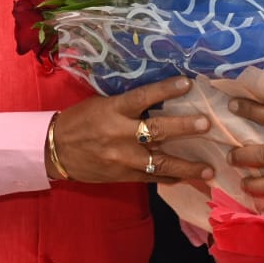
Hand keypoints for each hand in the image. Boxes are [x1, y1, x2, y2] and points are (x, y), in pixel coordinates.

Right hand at [51, 77, 213, 183]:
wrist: (55, 150)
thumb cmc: (80, 121)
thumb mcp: (102, 104)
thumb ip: (129, 105)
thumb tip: (161, 98)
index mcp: (113, 110)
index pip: (143, 97)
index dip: (165, 90)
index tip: (188, 83)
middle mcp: (119, 135)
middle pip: (156, 131)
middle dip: (183, 128)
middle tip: (206, 124)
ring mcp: (123, 159)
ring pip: (160, 162)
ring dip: (187, 166)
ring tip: (209, 169)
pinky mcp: (123, 176)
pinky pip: (151, 178)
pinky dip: (170, 178)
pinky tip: (187, 178)